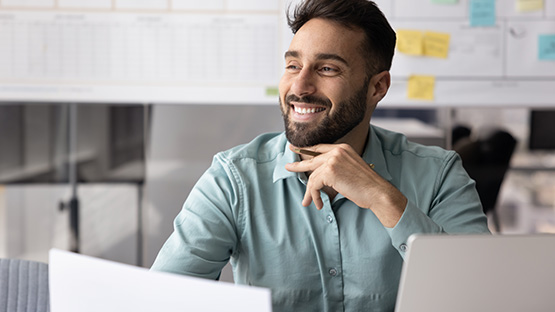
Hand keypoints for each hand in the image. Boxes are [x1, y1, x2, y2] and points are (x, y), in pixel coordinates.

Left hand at [285, 143, 406, 227]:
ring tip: (308, 202)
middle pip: (311, 159)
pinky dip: (314, 196)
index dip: (306, 149)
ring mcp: (333, 160)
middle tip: (287, 166)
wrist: (377, 192)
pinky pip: (314, 185)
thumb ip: (336, 168)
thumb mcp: (350, 170)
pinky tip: (319, 204)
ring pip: (312, 176)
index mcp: (343, 148)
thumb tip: (319, 176)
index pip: (319, 147)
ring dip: (310, 192)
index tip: (295, 148)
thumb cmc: (366, 186)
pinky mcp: (329, 171)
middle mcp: (337, 151)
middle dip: (298, 164)